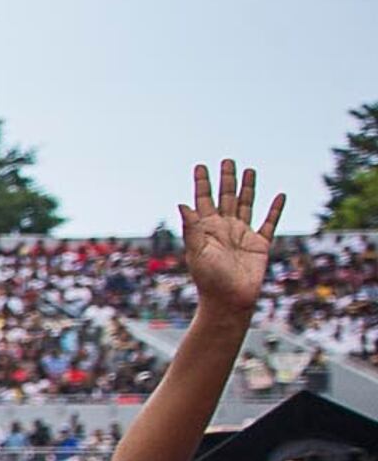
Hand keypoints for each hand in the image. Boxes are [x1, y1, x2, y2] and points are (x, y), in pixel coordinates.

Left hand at [178, 159, 283, 322]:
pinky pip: (269, 222)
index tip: (200, 166)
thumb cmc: (209, 279)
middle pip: (226, 197)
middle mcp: (224, 228)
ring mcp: (242, 235)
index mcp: (206, 229)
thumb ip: (192, 229)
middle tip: (227, 160)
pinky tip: (279, 195)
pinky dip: (275, 209)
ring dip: (248, 187)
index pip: (203, 200)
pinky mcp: (260, 244)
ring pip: (246, 204)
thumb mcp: (197, 252)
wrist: (229, 300)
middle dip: (226, 179)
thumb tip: (182, 204)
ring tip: (249, 170)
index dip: (202, 183)